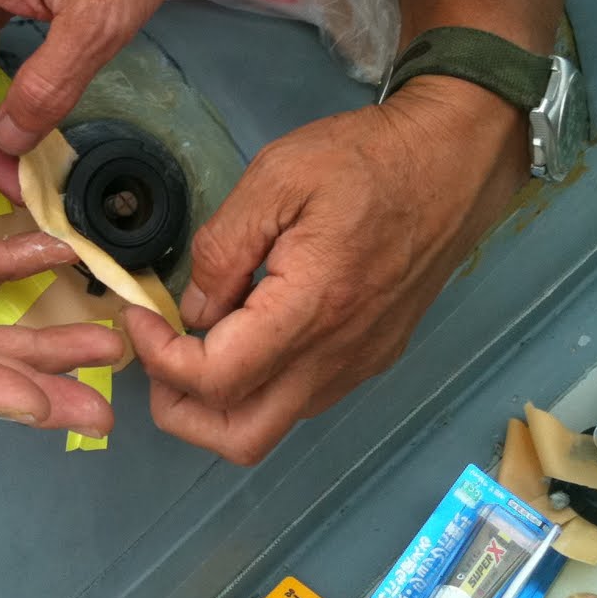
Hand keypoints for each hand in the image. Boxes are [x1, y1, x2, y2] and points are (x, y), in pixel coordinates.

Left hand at [120, 76, 525, 463]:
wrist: (454, 161)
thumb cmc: (367, 159)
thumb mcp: (278, 177)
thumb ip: (223, 248)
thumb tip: (192, 310)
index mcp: (311, 308)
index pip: (216, 380)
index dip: (160, 360)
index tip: (142, 317)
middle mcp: (337, 355)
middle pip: (241, 438)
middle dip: (182, 412)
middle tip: (158, 357)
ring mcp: (358, 364)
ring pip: (271, 427)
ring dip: (218, 403)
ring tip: (196, 340)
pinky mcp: (371, 358)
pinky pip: (301, 400)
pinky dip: (258, 385)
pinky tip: (246, 330)